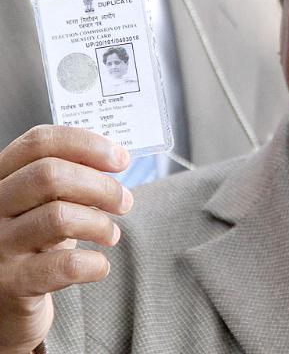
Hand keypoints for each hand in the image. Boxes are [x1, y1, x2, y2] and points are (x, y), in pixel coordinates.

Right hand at [0, 126, 131, 353]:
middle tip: (124, 202)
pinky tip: (99, 266)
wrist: (6, 300)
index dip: (86, 144)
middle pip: (50, 175)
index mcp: (1, 176)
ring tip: (111, 234)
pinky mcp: (11, 283)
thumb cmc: (34, 240)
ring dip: (100, 224)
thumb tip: (116, 159)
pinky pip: (64, 266)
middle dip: (101, 186)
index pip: (39, 142)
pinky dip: (94, 263)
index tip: (120, 159)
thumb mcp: (45, 201)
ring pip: (59, 217)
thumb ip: (70, 178)